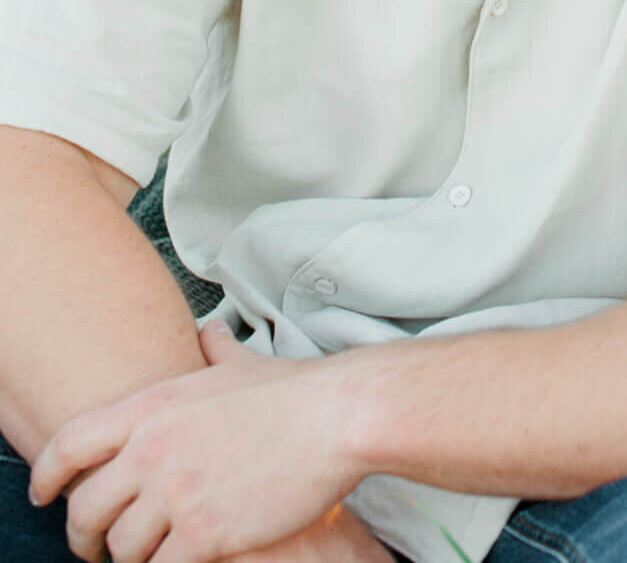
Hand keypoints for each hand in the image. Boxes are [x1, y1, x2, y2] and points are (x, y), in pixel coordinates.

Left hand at [31, 325, 364, 562]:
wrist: (336, 417)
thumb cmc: (294, 392)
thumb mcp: (240, 364)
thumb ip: (214, 351)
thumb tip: (209, 332)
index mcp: (153, 407)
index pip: (71, 443)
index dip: (46, 474)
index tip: (44, 495)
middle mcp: (152, 450)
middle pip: (86, 509)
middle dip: (84, 538)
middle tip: (94, 549)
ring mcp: (176, 493)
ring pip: (123, 549)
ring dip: (136, 556)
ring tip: (155, 553)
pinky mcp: (205, 533)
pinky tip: (188, 560)